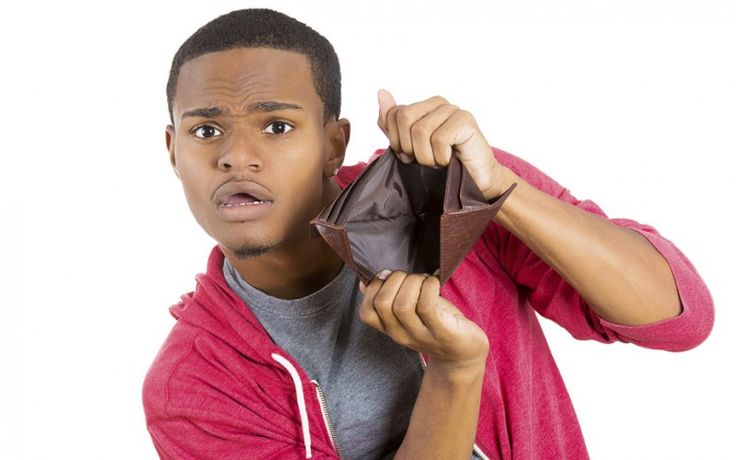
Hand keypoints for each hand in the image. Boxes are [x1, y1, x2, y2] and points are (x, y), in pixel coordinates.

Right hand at [358, 270, 488, 370]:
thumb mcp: (409, 313)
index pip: (366, 312)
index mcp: (389, 328)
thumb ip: (388, 298)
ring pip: (403, 304)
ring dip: (413, 282)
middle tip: (410, 277)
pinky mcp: (441, 331)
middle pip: (382, 304)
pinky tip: (435, 283)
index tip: (390, 276)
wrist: (462, 353)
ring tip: (424, 280)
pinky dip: (429, 286)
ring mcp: (420, 334)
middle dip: (395, 280)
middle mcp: (400, 334)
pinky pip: (427, 305)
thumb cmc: (435, 323)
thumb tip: (364, 282)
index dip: (374, 287)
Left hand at [377, 89, 511, 199]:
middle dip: (410, 148)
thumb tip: (381, 92)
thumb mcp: (409, 147)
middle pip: (404, 118)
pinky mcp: (465, 120)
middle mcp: (437, 102)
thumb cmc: (442, 164)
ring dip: (427, 157)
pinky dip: (442, 157)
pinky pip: (439, 139)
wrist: (474, 182)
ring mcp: (453, 109)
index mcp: (423, 106)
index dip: (397, 141)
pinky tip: (451, 160)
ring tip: (440, 161)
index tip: (411, 155)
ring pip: (420, 131)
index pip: (393, 114)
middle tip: (425, 159)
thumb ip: (392, 123)